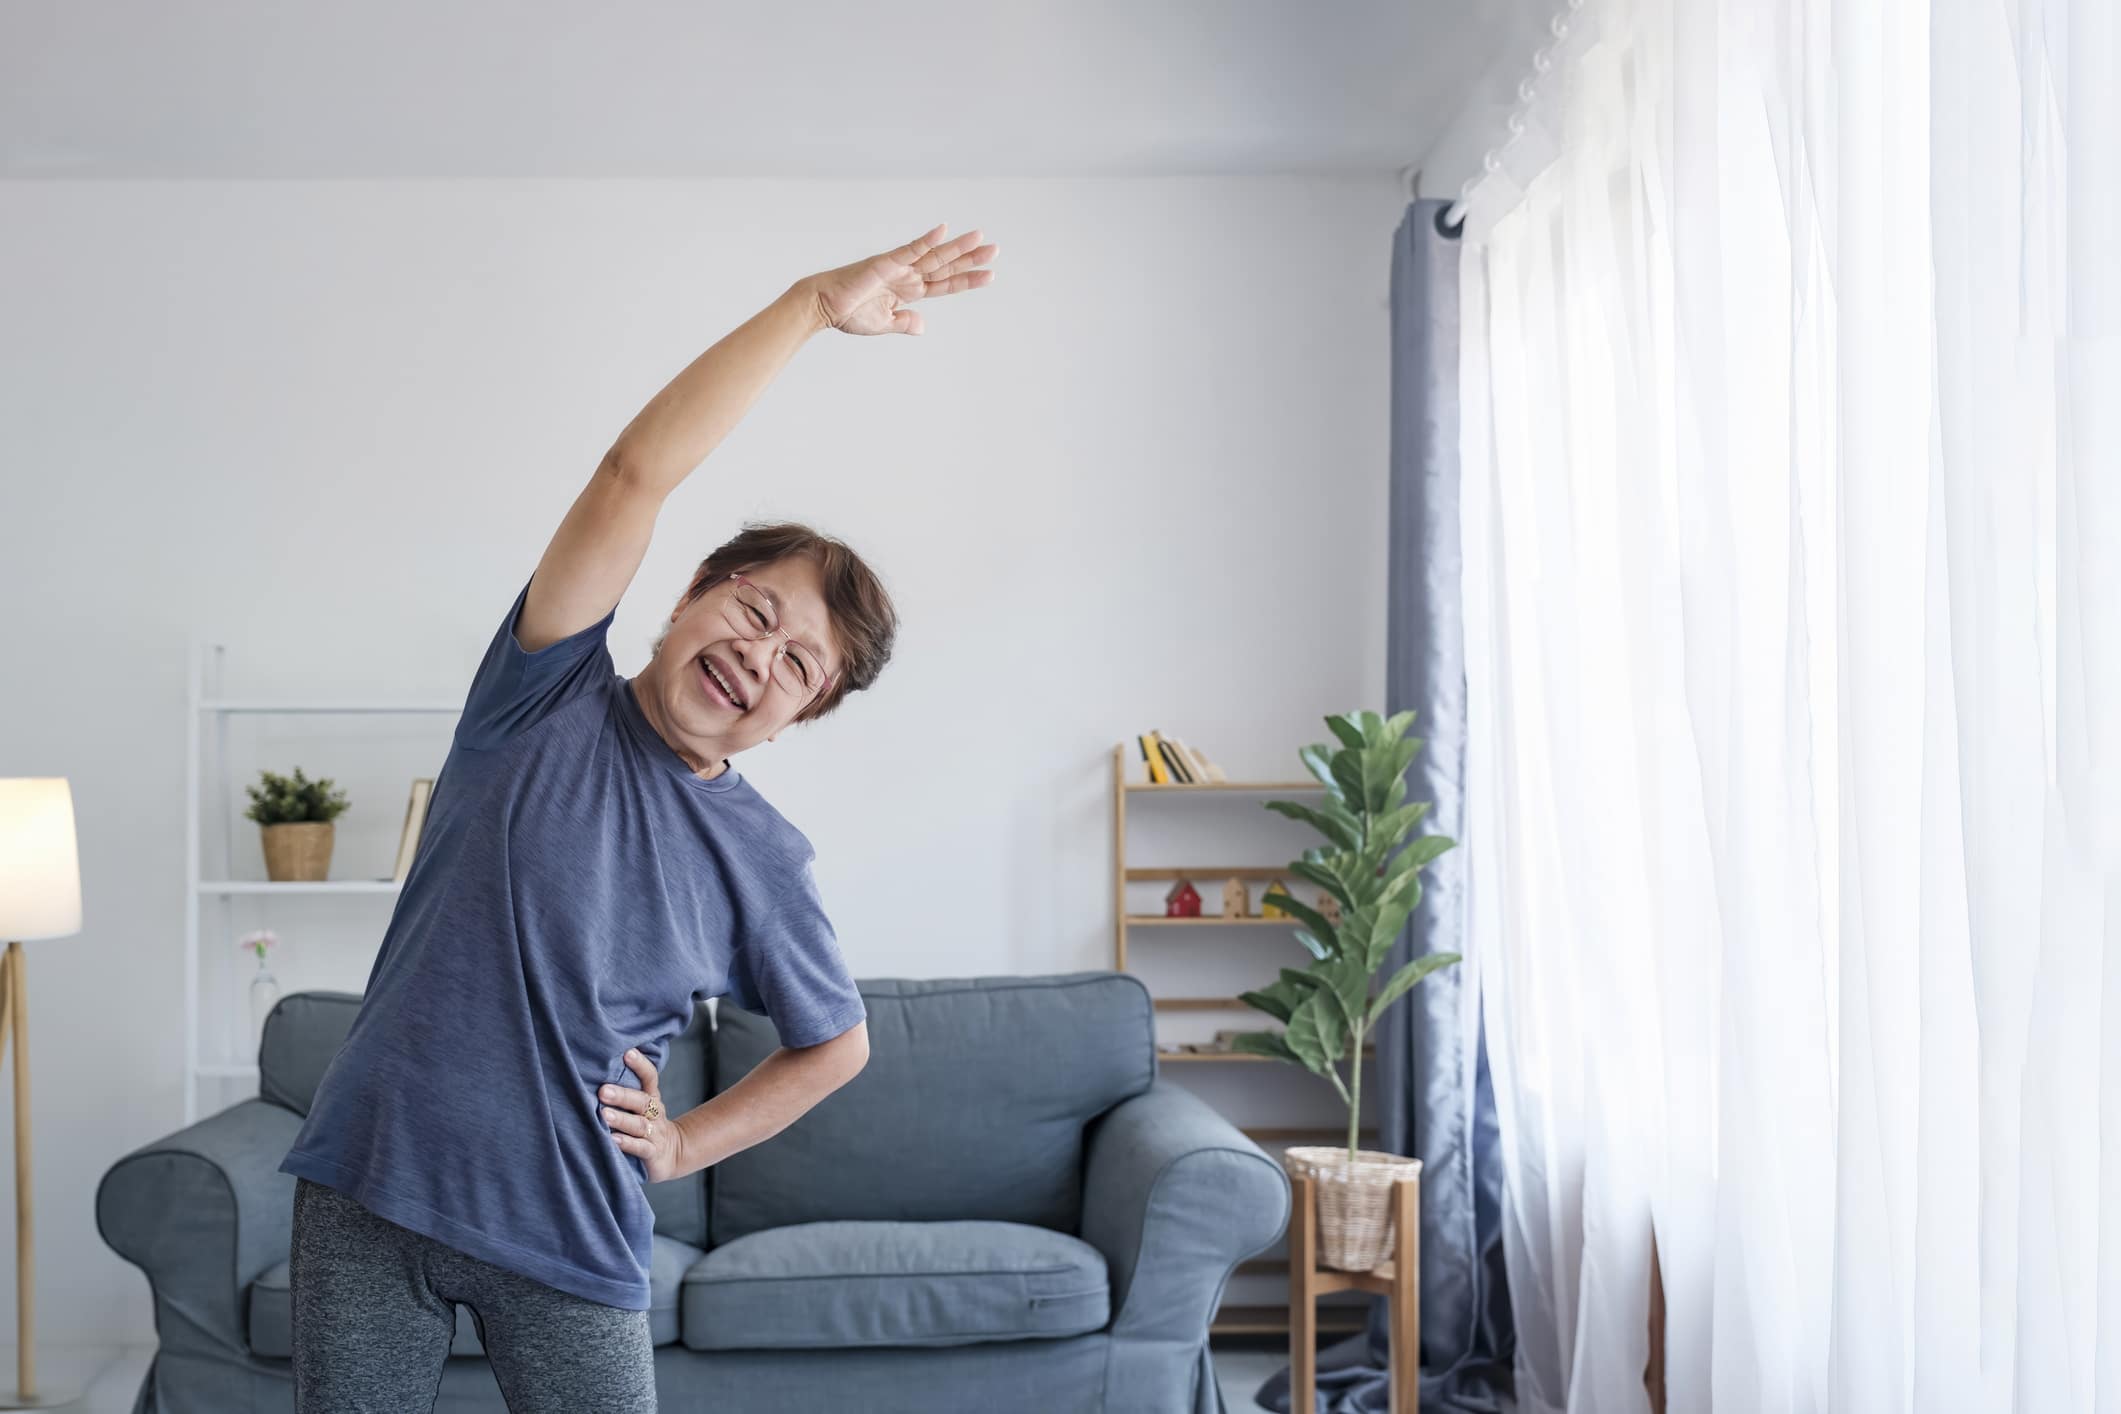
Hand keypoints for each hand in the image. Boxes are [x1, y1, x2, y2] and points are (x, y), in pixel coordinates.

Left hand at [600, 1048, 683, 1183]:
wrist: (673, 1153)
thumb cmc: (646, 1124)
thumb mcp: (641, 1106)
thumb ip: (625, 1090)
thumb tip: (593, 1070)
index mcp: (651, 1098)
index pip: (650, 1077)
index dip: (641, 1065)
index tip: (627, 1053)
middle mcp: (655, 1113)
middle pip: (642, 1101)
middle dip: (622, 1095)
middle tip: (603, 1091)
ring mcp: (655, 1133)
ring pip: (639, 1125)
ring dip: (622, 1119)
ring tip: (604, 1115)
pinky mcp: (653, 1153)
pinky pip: (641, 1148)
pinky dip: (627, 1143)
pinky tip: (613, 1139)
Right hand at [803, 223, 998, 335]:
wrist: (823, 307)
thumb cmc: (848, 313)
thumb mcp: (883, 323)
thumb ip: (904, 323)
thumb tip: (922, 326)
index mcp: (908, 290)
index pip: (944, 284)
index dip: (967, 280)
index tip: (990, 275)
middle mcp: (907, 275)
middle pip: (945, 266)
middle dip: (970, 259)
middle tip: (995, 250)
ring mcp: (898, 266)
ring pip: (933, 256)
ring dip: (957, 248)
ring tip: (980, 239)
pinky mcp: (885, 262)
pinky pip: (909, 249)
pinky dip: (926, 240)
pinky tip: (943, 231)